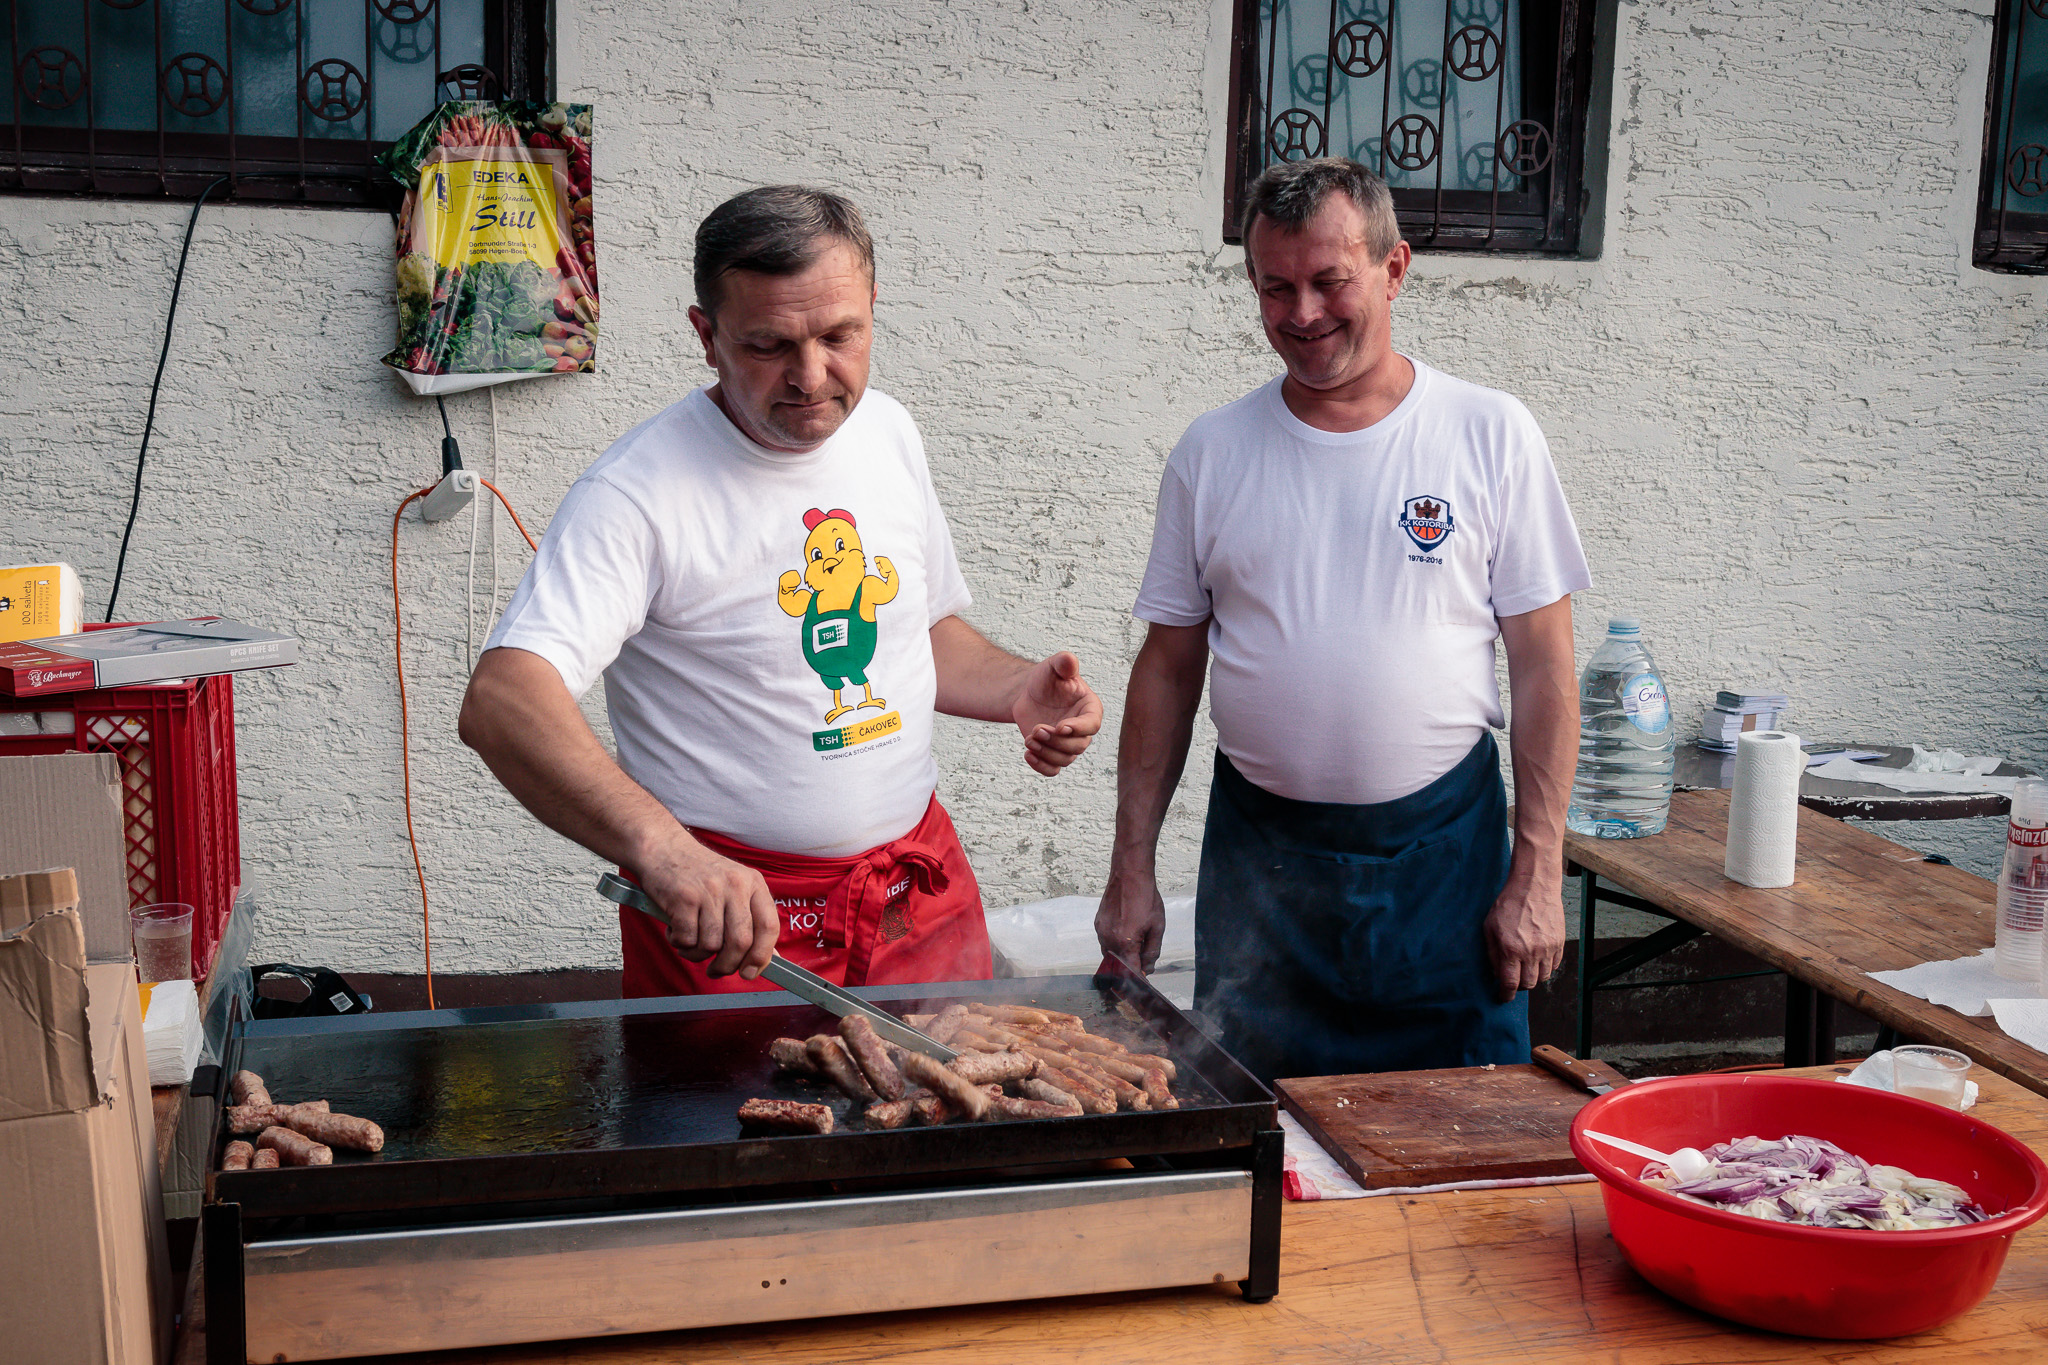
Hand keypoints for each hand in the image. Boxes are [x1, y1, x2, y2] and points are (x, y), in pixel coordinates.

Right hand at [636, 844, 779, 978]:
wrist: (663, 848)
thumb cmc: (699, 874)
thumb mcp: (733, 887)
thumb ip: (751, 920)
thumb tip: (769, 958)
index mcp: (753, 883)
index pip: (769, 927)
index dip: (762, 956)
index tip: (750, 972)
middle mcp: (735, 886)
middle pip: (740, 942)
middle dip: (727, 965)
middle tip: (715, 970)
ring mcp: (709, 891)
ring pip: (711, 945)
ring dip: (698, 954)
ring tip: (690, 941)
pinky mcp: (684, 898)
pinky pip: (687, 940)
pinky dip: (680, 944)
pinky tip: (676, 930)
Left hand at [1011, 651, 1102, 775]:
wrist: (1029, 693)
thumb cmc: (1047, 679)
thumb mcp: (1054, 667)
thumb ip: (1063, 663)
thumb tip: (1069, 661)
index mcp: (1090, 709)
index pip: (1092, 725)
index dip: (1078, 728)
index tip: (1060, 726)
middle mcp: (1083, 730)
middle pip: (1077, 746)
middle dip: (1056, 741)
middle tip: (1036, 729)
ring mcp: (1068, 744)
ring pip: (1064, 760)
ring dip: (1046, 753)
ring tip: (1029, 739)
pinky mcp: (1053, 754)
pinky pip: (1053, 770)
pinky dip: (1041, 767)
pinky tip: (1027, 753)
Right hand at [1095, 867, 1165, 974]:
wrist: (1129, 875)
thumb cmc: (1146, 898)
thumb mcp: (1157, 927)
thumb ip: (1152, 951)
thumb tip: (1148, 968)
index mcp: (1125, 942)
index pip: (1129, 972)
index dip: (1137, 979)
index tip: (1143, 980)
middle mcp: (1108, 940)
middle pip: (1118, 966)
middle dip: (1130, 966)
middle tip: (1143, 958)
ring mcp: (1100, 932)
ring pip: (1110, 955)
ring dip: (1122, 955)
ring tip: (1136, 939)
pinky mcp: (1098, 924)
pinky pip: (1105, 942)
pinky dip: (1115, 943)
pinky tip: (1126, 931)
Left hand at [1483, 872, 1565, 1002]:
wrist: (1534, 887)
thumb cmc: (1508, 905)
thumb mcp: (1490, 927)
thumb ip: (1492, 953)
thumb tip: (1496, 974)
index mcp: (1511, 949)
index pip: (1510, 983)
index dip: (1506, 995)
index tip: (1503, 998)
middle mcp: (1531, 952)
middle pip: (1528, 984)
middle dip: (1519, 985)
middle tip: (1513, 978)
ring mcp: (1548, 948)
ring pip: (1543, 977)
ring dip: (1533, 976)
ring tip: (1525, 966)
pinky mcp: (1560, 943)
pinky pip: (1554, 965)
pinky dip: (1545, 967)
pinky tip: (1537, 958)